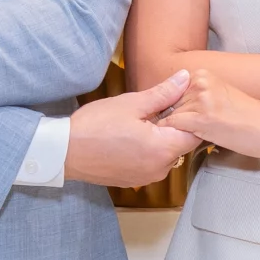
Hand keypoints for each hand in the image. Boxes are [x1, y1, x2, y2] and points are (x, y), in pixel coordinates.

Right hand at [64, 69, 201, 187]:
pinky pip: (151, 163)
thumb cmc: (95, 126)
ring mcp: (146, 178)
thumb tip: (185, 79)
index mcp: (162, 149)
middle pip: (181, 145)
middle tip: (156, 108)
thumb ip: (163, 93)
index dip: (190, 116)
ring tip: (140, 122)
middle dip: (174, 126)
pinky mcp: (133, 180)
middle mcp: (159, 169)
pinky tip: (130, 137)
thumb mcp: (131, 104)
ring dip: (160, 139)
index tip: (177, 103)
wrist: (63, 152)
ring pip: (166, 155)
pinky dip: (148, 150)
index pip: (195, 134)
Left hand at [160, 69, 259, 160]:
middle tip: (179, 135)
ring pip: (169, 116)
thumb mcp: (220, 98)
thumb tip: (173, 113)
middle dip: (171, 121)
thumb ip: (198, 101)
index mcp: (202, 74)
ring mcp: (200, 98)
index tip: (173, 123)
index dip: (171, 111)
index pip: (171, 93)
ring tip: (188, 140)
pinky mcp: (202, 117)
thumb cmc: (249, 118)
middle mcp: (199, 81)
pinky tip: (186, 144)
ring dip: (172, 131)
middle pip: (168, 104)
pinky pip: (173, 127)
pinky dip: (173, 137)